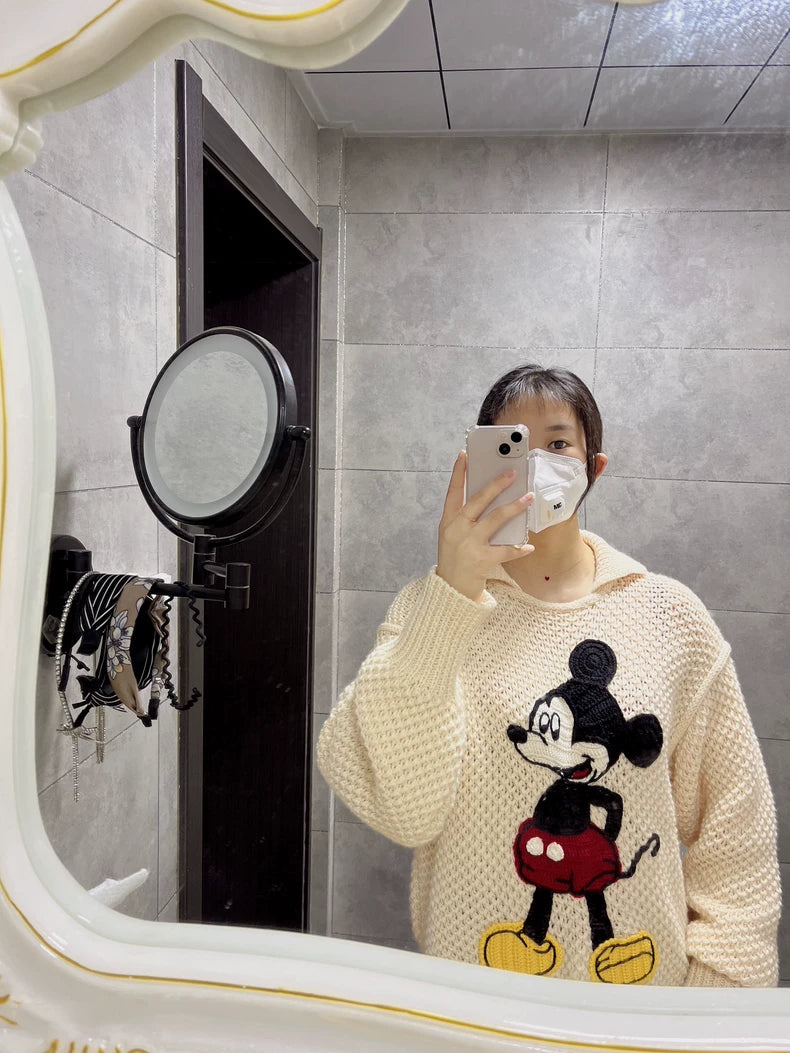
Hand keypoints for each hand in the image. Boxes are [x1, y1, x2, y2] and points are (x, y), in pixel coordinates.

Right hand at [437, 449, 534, 602]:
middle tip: (512, 472)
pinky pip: (505, 551)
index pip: (453, 492)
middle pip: (478, 501)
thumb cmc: (455, 558)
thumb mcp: (452, 535)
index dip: (458, 473)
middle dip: (496, 485)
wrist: (450, 590)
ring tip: (528, 497)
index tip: (465, 454)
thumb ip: (466, 518)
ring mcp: (469, 544)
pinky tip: (528, 545)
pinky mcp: (482, 560)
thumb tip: (490, 496)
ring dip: (513, 507)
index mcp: (448, 521)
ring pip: (495, 519)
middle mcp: (457, 530)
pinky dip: (518, 548)